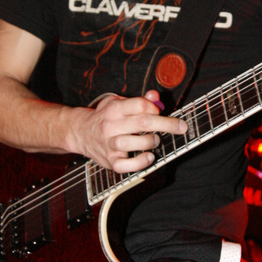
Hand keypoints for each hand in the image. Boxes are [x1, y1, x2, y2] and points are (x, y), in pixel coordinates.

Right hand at [67, 89, 186, 173]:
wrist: (79, 132)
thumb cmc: (104, 116)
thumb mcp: (117, 102)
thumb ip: (138, 100)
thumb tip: (156, 96)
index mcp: (114, 109)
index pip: (139, 105)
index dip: (154, 107)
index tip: (161, 111)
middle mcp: (110, 126)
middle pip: (142, 123)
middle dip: (166, 124)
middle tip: (181, 126)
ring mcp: (109, 145)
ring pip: (132, 143)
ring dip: (150, 142)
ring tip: (155, 140)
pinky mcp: (109, 161)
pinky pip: (124, 165)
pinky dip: (139, 163)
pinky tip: (148, 157)